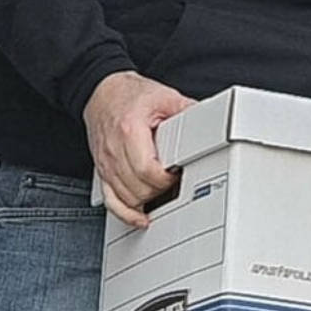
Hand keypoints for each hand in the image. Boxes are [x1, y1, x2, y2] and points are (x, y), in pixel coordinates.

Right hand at [83, 70, 194, 228]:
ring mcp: (106, 163)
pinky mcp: (103, 171)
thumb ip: (187, 110)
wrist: (102, 92)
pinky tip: (140, 218)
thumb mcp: (163, 96)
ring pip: (126, 198)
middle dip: (160, 191)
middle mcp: (114, 150)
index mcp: (129, 130)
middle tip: (173, 180)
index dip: (166, 179)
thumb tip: (209, 121)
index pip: (147, 170)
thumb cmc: (129, 94)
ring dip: (147, 201)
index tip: (177, 174)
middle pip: (137, 188)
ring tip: (162, 191)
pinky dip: (125, 214)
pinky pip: (111, 201)